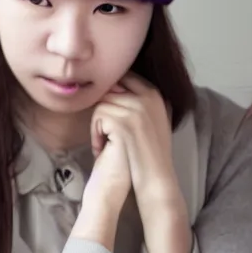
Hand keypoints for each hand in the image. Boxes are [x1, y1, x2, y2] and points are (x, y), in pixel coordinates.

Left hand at [92, 73, 177, 200]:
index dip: (113, 93)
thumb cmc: (150, 151)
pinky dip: (95, 134)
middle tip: (107, 131)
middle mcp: (147, 95)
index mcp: (155, 93)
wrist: (156, 176)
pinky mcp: (123, 121)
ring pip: (102, 102)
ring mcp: (136, 107)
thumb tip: (118, 83)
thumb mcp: (155, 117)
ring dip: (98, 123)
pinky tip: (103, 148)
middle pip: (111, 88)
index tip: (111, 115)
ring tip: (106, 142)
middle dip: (104, 108)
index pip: (126, 76)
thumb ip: (142, 100)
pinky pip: (97, 116)